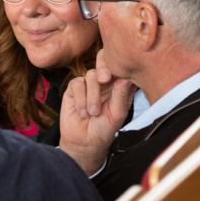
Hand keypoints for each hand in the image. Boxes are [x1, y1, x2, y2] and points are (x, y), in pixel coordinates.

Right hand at [58, 51, 136, 175]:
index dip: (122, 66)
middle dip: (104, 66)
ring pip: (91, 75)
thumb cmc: (105, 129)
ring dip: (92, 95)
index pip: (123, 66)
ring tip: (93, 113)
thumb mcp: (117, 114)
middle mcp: (106, 81)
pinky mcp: (74, 88)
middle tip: (105, 79)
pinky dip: (80, 98)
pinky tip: (83, 112)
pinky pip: (77, 83)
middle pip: (104, 58)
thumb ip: (121, 95)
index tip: (121, 76)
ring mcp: (89, 83)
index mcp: (120, 85)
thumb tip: (124, 77)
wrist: (84, 141)